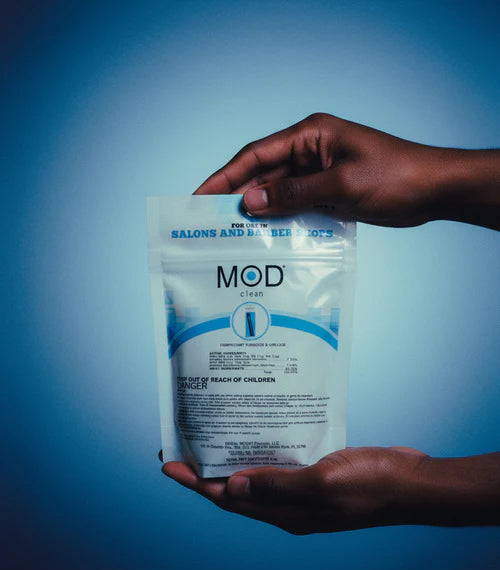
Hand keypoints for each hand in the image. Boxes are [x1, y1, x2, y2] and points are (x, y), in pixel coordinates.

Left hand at [162, 447, 428, 533]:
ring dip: (233, 457)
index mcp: (285, 511)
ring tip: (211, 434)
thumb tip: (231, 487)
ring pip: (256, 474)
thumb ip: (277, 485)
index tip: (169, 464)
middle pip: (235, 487)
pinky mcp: (315, 472)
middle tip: (182, 445)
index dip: (196, 483)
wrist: (410, 482)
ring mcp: (302, 488)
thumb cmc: (372, 486)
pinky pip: (279, 462)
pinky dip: (263, 448)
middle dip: (206, 469)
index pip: (227, 498)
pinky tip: (257, 430)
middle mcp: (288, 503)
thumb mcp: (322, 484)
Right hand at [195, 113, 499, 229]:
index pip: (256, 155)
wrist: (432, 190)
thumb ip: (293, 194)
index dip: (225, 176)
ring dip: (259, 212)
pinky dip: (282, 220)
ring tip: (233, 235)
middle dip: (238, 197)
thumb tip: (250, 202)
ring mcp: (318, 173)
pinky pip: (296, 205)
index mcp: (310, 135)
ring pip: (278, 192)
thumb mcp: (340, 185)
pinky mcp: (328, 192)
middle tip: (210, 223)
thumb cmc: (394, 176)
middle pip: (263, 175)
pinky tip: (267, 238)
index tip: (200, 196)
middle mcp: (310, 151)